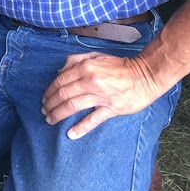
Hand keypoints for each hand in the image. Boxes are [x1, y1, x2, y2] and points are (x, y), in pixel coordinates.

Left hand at [41, 52, 163, 139]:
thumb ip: (76, 60)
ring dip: (58, 114)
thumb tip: (59, 71)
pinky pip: (93, 120)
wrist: (145, 75)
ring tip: (50, 120)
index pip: (60, 81)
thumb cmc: (120, 66)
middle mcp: (91, 81)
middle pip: (63, 94)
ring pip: (73, 106)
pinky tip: (70, 134)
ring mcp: (101, 96)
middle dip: (50, 104)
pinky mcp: (112, 109)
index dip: (49, 91)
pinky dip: (80, 128)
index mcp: (86, 67)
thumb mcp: (96, 56)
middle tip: (44, 111)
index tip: (44, 98)